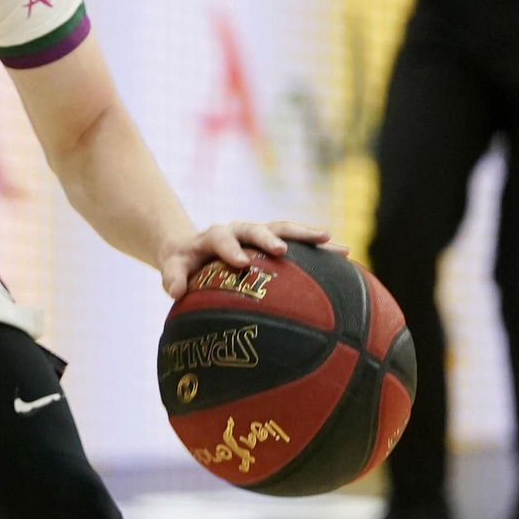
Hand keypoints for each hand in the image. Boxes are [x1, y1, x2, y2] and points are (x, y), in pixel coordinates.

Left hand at [158, 218, 340, 301]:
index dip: (230, 248)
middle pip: (256, 228)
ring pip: (284, 230)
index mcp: (214, 236)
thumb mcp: (173, 267)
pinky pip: (299, 242)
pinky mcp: (275, 241)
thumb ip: (172, 276)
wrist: (195, 248)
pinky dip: (320, 248)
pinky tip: (346, 257)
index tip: (240, 262)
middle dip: (270, 238)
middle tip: (283, 250)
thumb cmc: (183, 264)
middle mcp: (239, 230)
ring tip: (333, 243)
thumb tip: (175, 291)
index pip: (221, 237)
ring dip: (306, 235)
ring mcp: (259, 234)